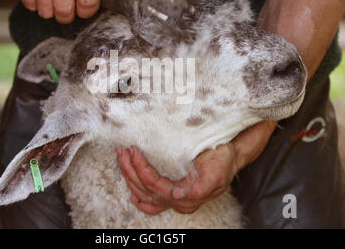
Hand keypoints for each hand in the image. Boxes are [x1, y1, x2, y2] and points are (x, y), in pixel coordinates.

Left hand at [117, 120, 276, 214]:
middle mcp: (181, 201)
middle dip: (130, 170)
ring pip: (145, 195)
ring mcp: (176, 200)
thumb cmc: (222, 158)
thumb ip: (198, 187)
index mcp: (188, 195)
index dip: (141, 169)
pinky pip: (153, 203)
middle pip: (146, 190)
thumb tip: (179, 195)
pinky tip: (132, 191)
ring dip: (130, 177)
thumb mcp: (215, 170)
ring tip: (122, 159)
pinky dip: (140, 197)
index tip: (134, 151)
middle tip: (123, 151)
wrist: (231, 156)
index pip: (155, 185)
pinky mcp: (174, 195)